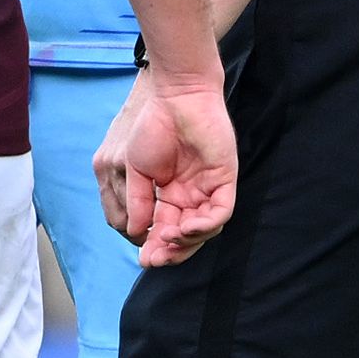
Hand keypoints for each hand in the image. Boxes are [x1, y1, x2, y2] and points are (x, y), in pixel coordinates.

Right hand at [97, 70, 237, 266]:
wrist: (174, 97)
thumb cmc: (152, 126)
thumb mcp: (135, 169)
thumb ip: (138, 201)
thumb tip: (136, 232)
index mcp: (168, 195)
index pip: (164, 229)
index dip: (155, 246)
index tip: (143, 258)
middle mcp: (189, 196)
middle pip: (185, 235)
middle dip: (170, 251)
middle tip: (154, 260)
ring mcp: (208, 189)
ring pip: (204, 229)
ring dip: (186, 242)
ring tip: (167, 239)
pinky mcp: (223, 180)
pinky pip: (220, 212)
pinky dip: (204, 225)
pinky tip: (185, 227)